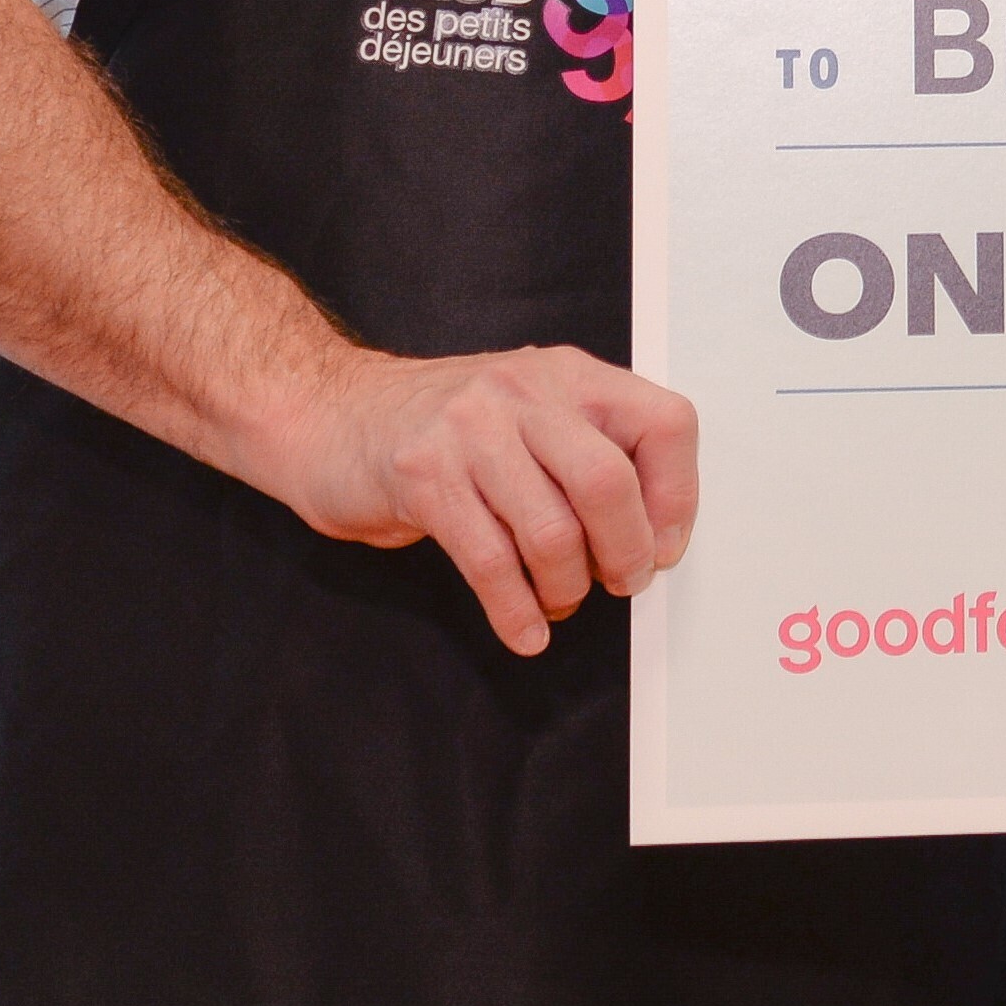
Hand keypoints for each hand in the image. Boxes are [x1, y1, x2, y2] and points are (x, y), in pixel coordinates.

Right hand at [253, 344, 702, 658]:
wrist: (327, 412)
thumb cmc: (440, 427)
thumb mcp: (528, 414)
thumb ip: (588, 454)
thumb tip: (653, 536)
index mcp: (569, 376)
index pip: (664, 425)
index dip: (677, 497)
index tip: (665, 545)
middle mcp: (524, 393)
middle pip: (609, 483)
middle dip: (625, 551)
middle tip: (620, 581)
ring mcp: (470, 432)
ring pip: (550, 530)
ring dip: (565, 587)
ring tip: (559, 601)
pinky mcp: (422, 477)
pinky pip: (489, 561)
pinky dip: (515, 610)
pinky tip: (524, 629)